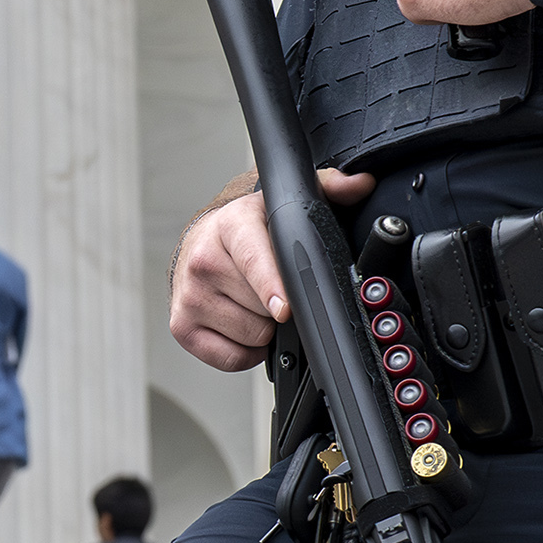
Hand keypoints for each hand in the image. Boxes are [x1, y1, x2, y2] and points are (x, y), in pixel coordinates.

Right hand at [171, 166, 374, 372]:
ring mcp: (189, 296)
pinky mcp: (181, 326)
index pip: (252, 261)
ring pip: (251, 335)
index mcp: (231, 226)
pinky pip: (232, 358)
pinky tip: (242, 323)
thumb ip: (327, 189)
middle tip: (274, 288)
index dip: (271, 287)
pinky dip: (246, 350)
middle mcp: (203, 260)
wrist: (200, 244)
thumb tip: (360, 185)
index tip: (283, 308)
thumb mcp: (283, 204)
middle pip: (261, 308)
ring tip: (255, 302)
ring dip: (264, 328)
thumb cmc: (247, 229)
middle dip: (279, 306)